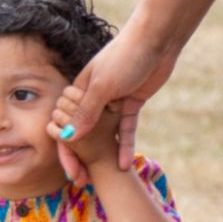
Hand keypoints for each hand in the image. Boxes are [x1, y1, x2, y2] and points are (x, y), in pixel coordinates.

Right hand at [44, 20, 182, 183]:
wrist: (156, 40)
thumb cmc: (124, 56)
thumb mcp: (102, 86)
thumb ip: (86, 112)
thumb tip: (69, 138)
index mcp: (79, 90)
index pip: (66, 125)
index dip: (67, 150)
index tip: (70, 172)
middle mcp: (93, 97)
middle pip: (84, 132)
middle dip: (82, 157)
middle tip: (83, 181)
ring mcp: (113, 101)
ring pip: (105, 133)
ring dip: (104, 155)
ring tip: (104, 178)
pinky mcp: (131, 103)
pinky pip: (125, 129)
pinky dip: (125, 144)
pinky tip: (124, 163)